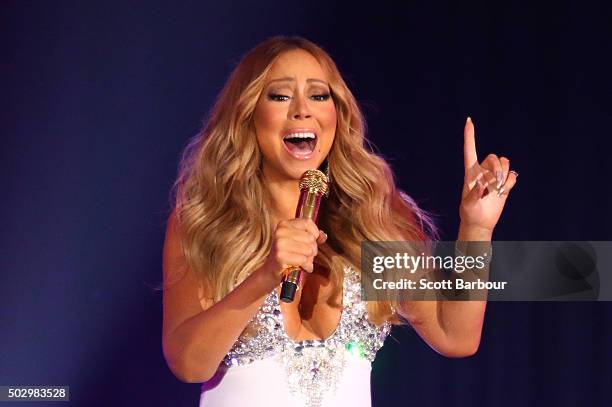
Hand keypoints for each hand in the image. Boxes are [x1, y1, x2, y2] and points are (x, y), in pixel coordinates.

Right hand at [263, 218, 326, 281]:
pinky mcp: (280, 256)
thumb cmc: (288, 254)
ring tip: (305, 261)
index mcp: (284, 224)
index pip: (308, 222)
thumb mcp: (299, 241)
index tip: (313, 240)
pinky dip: (307, 265)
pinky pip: (304, 259)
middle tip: (307, 255)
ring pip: (308, 249)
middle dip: (313, 249)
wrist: (272, 270)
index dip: (315, 233)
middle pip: (310, 238)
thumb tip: (323, 235)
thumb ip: (312, 236)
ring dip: (310, 258)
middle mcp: (281, 231)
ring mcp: (280, 243)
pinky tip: (304, 267)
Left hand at [460, 117, 517, 232]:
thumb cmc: (470, 213)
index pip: (470, 149)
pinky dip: (510, 183)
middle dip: (497, 168)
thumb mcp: (468, 205)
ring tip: (497, 189)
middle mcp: (483, 171)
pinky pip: (512, 177)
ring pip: (505, 164)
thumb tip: (482, 185)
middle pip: (494, 157)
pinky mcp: (505, 184)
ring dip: (504, 175)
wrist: (480, 222)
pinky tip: (503, 192)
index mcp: (470, 172)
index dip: (469, 135)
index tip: (469, 120)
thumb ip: (474, 194)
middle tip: (495, 184)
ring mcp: (495, 177)